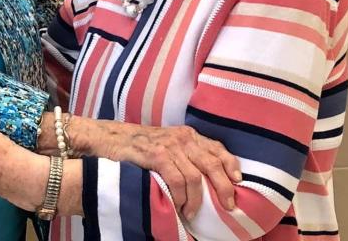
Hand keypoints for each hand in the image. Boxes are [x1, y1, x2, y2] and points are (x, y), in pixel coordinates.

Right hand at [71, 117, 240, 217]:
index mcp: (187, 134)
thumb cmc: (138, 146)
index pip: (217, 148)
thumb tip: (206, 177)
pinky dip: (181, 196)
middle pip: (212, 163)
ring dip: (197, 199)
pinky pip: (177, 180)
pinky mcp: (156, 155)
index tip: (238, 182)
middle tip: (228, 206)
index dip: (231, 165)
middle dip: (223, 187)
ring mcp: (169, 146)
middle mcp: (182, 138)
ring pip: (195, 176)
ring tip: (194, 212)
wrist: (110, 138)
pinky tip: (179, 206)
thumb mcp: (167, 144)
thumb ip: (185, 154)